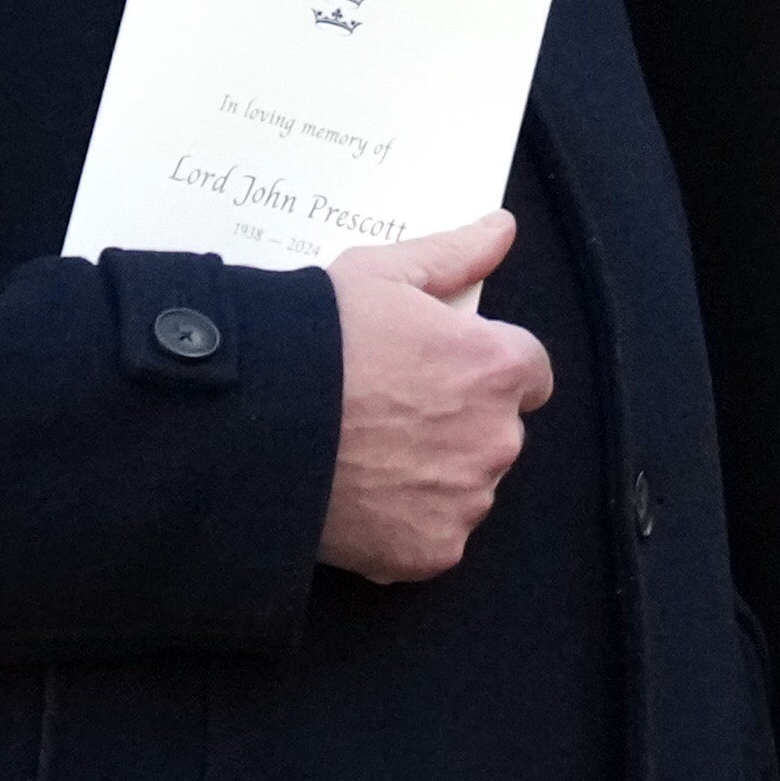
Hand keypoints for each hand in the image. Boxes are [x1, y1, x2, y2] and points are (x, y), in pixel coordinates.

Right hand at [316, 215, 553, 582]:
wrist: (250, 425)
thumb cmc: (314, 341)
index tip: (440, 372)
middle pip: (497, 432)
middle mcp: (496, 438)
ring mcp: (465, 501)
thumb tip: (501, 229)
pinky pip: (434, 537)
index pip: (528, 373)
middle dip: (459, 424)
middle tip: (391, 413)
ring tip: (368, 455)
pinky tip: (360, 496)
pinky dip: (406, 525)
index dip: (483, 369)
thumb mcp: (380, 274)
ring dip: (436, 476)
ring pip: (467, 487)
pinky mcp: (430, 552)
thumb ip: (453, 254)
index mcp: (496, 367)